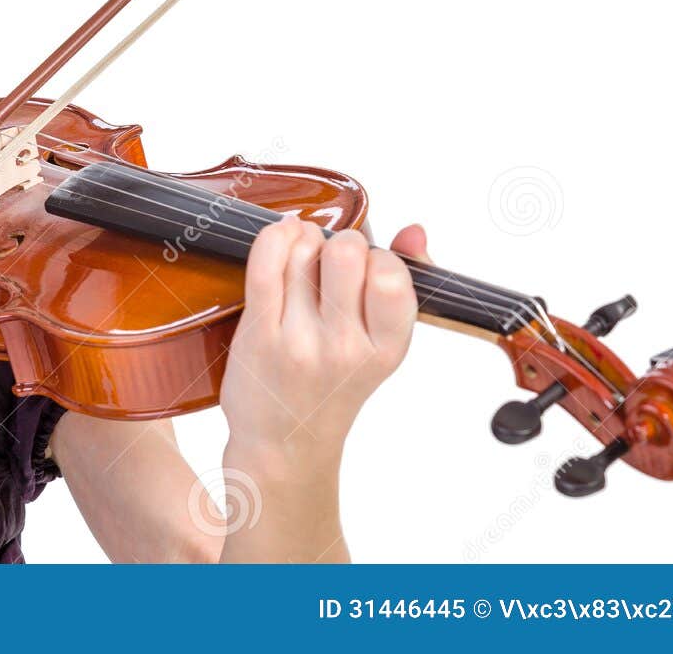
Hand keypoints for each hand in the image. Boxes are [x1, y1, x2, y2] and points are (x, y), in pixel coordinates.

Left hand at [220, 217, 423, 476]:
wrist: (285, 442)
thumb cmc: (333, 387)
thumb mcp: (380, 345)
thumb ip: (403, 282)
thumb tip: (413, 229)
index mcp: (386, 349)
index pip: (392, 274)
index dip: (377, 255)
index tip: (365, 268)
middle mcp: (344, 347)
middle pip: (346, 253)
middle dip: (340, 241)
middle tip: (331, 261)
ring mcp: (298, 341)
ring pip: (303, 251)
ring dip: (305, 241)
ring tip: (303, 259)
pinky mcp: (258, 334)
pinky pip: (265, 264)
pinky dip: (274, 237)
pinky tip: (281, 237)